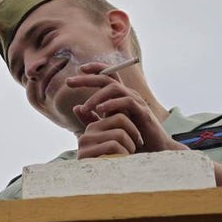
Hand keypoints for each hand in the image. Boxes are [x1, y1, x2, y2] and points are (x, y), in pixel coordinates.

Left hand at [65, 68, 185, 158]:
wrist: (153, 152)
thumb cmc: (129, 140)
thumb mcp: (106, 128)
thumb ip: (91, 119)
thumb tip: (75, 108)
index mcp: (120, 96)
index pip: (107, 75)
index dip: (94, 69)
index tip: (78, 70)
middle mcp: (128, 95)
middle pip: (107, 77)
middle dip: (87, 78)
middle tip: (68, 82)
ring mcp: (136, 102)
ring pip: (114, 88)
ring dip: (96, 96)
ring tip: (84, 108)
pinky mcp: (142, 112)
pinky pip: (126, 101)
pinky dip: (112, 104)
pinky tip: (100, 111)